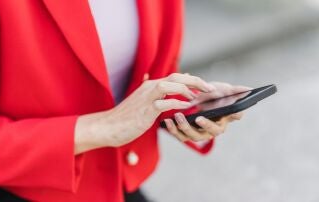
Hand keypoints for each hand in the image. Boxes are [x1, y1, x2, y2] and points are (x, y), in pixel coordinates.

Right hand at [74, 73, 214, 153]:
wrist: (108, 126)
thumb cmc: (127, 117)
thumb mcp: (143, 103)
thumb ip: (157, 96)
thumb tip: (171, 90)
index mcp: (150, 85)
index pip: (175, 77)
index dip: (192, 80)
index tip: (204, 87)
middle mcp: (150, 87)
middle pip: (177, 77)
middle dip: (196, 81)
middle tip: (210, 89)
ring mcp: (147, 97)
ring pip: (171, 84)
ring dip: (187, 89)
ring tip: (198, 97)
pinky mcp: (146, 109)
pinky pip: (165, 102)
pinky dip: (178, 104)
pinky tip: (186, 107)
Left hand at [164, 82, 250, 142]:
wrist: (203, 95)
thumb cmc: (217, 94)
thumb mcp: (226, 90)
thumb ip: (236, 91)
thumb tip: (249, 89)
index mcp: (220, 123)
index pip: (216, 128)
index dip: (208, 125)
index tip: (199, 117)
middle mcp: (209, 131)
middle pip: (200, 136)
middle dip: (190, 127)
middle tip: (180, 117)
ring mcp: (197, 133)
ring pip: (188, 137)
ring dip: (180, 128)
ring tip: (173, 118)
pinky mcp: (186, 132)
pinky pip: (179, 135)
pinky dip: (172, 129)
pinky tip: (166, 121)